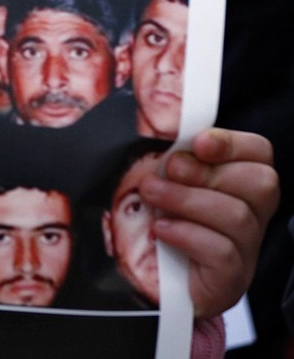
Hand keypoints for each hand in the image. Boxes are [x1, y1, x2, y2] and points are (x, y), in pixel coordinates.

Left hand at [139, 127, 278, 317]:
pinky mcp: (230, 279)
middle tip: (168, 170)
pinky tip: (161, 230)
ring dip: (187, 200)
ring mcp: (246, 250)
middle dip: (206, 172)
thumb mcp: (161, 180)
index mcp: (240, 185)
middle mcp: (253, 216)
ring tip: (151, 195)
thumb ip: (171, 156)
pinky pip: (223, 252)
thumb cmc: (157, 221)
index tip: (198, 143)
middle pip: (260, 183)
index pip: (260, 154)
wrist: (146, 280)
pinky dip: (187, 234)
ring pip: (238, 217)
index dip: (232, 143)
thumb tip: (163, 126)